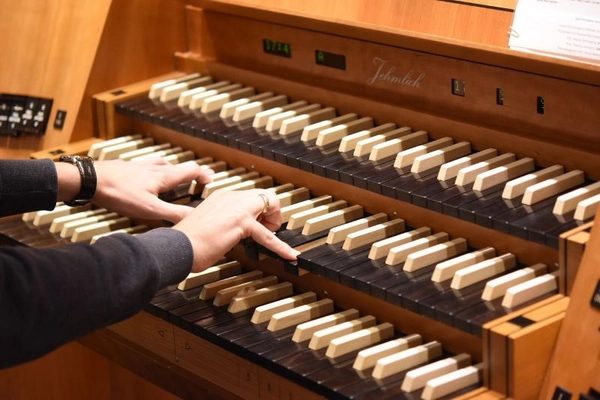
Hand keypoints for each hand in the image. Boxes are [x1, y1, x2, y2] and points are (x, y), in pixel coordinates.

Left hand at [91, 158, 213, 222]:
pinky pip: (148, 167)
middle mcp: (155, 168)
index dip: (204, 175)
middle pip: (179, 167)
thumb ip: (173, 213)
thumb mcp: (150, 209)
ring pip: (163, 166)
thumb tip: (196, 218)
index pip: (192, 170)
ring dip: (173, 172)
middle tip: (198, 180)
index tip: (211, 182)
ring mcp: (141, 166)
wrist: (91, 179)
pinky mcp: (128, 168)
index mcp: (164, 176)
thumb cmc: (119, 193)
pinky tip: (147, 179)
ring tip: (175, 179)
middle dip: (191, 174)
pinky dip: (155, 172)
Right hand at [173, 189, 298, 271]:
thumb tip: (235, 231)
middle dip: (271, 213)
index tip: (259, 224)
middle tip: (268, 229)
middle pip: (265, 195)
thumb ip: (223, 223)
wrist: (176, 248)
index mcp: (221, 197)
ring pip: (271, 204)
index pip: (251, 196)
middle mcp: (230, 196)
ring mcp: (236, 207)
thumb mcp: (208, 225)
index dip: (260, 211)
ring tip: (270, 236)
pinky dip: (281, 246)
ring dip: (275, 222)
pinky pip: (269, 235)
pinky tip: (290, 255)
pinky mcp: (241, 222)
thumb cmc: (187, 244)